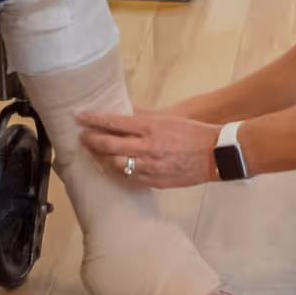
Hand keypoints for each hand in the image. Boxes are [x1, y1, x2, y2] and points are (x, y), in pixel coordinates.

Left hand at [77, 110, 221, 189]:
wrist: (214, 155)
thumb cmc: (193, 133)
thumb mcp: (168, 119)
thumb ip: (144, 117)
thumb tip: (125, 113)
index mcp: (150, 128)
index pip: (114, 122)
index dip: (94, 120)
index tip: (80, 118)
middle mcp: (147, 147)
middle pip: (109, 145)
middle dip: (91, 140)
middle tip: (81, 137)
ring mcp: (150, 167)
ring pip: (116, 165)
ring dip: (101, 159)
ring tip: (94, 154)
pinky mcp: (155, 181)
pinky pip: (129, 179)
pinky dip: (118, 173)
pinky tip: (112, 169)